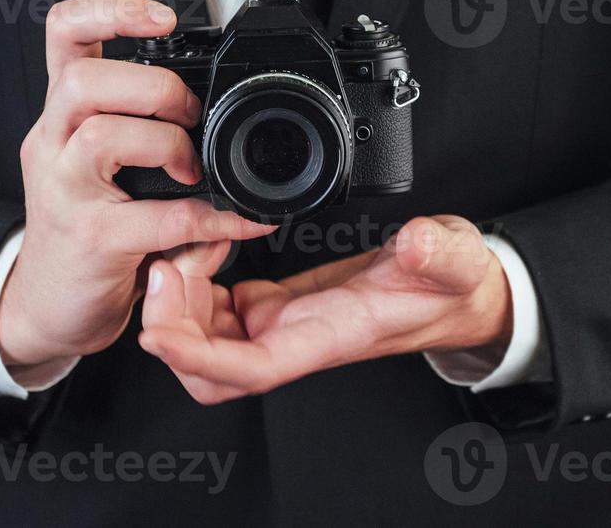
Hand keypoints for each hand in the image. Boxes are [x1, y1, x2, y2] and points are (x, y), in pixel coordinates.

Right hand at [0, 0, 276, 381]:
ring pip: (101, 134)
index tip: (160, 18)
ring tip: (190, 167)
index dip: (109, 9)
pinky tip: (239, 221)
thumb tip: (215, 111)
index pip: (63, 34)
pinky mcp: (89, 240)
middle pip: (82, 79)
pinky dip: (212, 217)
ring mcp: (63, 191)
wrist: (49, 307)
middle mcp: (51, 144)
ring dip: (166, 142)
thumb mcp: (99, 165)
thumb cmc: (84, 229)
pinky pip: (157, 217)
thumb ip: (139, 127)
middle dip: (152, 87)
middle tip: (188, 116)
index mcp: (60, 115)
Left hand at [138, 215, 511, 403]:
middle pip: (208, 367)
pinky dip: (196, 280)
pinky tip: (208, 244)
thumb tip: (417, 243)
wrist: (454, 289)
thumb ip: (438, 253)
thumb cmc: (453, 284)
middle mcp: (295, 339)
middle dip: (168, 325)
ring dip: (177, 300)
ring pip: (202, 339)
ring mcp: (281, 324)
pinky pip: (215, 309)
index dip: (197, 358)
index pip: (251, 368)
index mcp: (330, 336)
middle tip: (168, 264)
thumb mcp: (455, 258)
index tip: (155, 332)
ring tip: (190, 242)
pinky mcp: (276, 304)